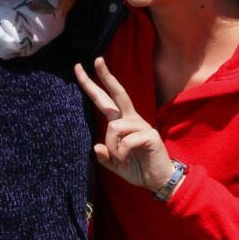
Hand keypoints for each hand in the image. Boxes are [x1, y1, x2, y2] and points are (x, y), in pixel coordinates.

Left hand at [74, 57, 176, 191]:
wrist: (158, 180)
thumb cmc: (138, 169)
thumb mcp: (115, 165)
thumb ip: (104, 157)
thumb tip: (96, 147)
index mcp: (122, 123)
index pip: (105, 100)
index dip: (92, 85)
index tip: (80, 68)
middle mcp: (131, 119)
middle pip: (117, 93)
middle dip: (105, 76)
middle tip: (96, 60)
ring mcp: (141, 125)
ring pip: (113, 126)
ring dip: (112, 147)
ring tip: (120, 160)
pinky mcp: (149, 135)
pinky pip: (125, 142)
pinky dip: (121, 155)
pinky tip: (127, 162)